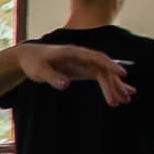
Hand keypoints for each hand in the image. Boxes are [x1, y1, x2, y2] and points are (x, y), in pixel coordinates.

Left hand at [17, 43, 134, 108]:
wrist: (29, 57)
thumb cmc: (33, 62)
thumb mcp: (39, 71)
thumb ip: (52, 77)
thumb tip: (65, 85)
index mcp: (74, 52)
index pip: (97, 58)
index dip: (110, 65)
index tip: (122, 74)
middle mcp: (83, 56)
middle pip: (103, 69)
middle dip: (114, 84)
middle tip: (122, 99)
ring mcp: (84, 63)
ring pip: (104, 75)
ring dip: (115, 87)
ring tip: (125, 101)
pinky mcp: (82, 70)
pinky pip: (100, 78)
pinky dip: (110, 86)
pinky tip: (120, 95)